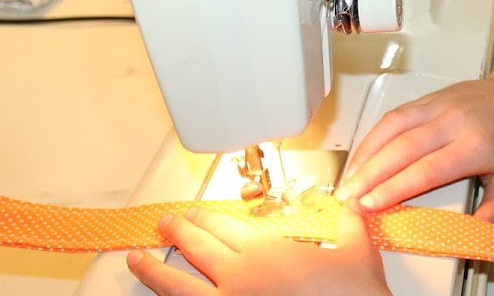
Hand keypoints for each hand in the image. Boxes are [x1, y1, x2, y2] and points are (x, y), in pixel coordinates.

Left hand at [126, 206, 389, 295]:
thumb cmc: (352, 295)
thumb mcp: (357, 253)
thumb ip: (350, 225)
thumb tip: (355, 206)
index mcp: (267, 251)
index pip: (225, 226)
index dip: (206, 217)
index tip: (196, 213)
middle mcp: (239, 276)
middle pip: (197, 247)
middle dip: (177, 232)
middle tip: (165, 224)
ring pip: (177, 285)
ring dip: (153, 271)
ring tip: (136, 260)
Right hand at [335, 73, 493, 223]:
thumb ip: (493, 211)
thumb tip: (471, 239)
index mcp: (476, 145)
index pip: (428, 169)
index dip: (395, 188)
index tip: (372, 204)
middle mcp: (454, 122)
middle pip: (403, 148)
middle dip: (370, 175)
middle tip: (349, 199)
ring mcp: (438, 106)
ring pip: (393, 127)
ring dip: (366, 154)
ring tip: (348, 180)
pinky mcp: (427, 99)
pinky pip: (394, 116)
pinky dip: (373, 136)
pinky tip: (362, 155)